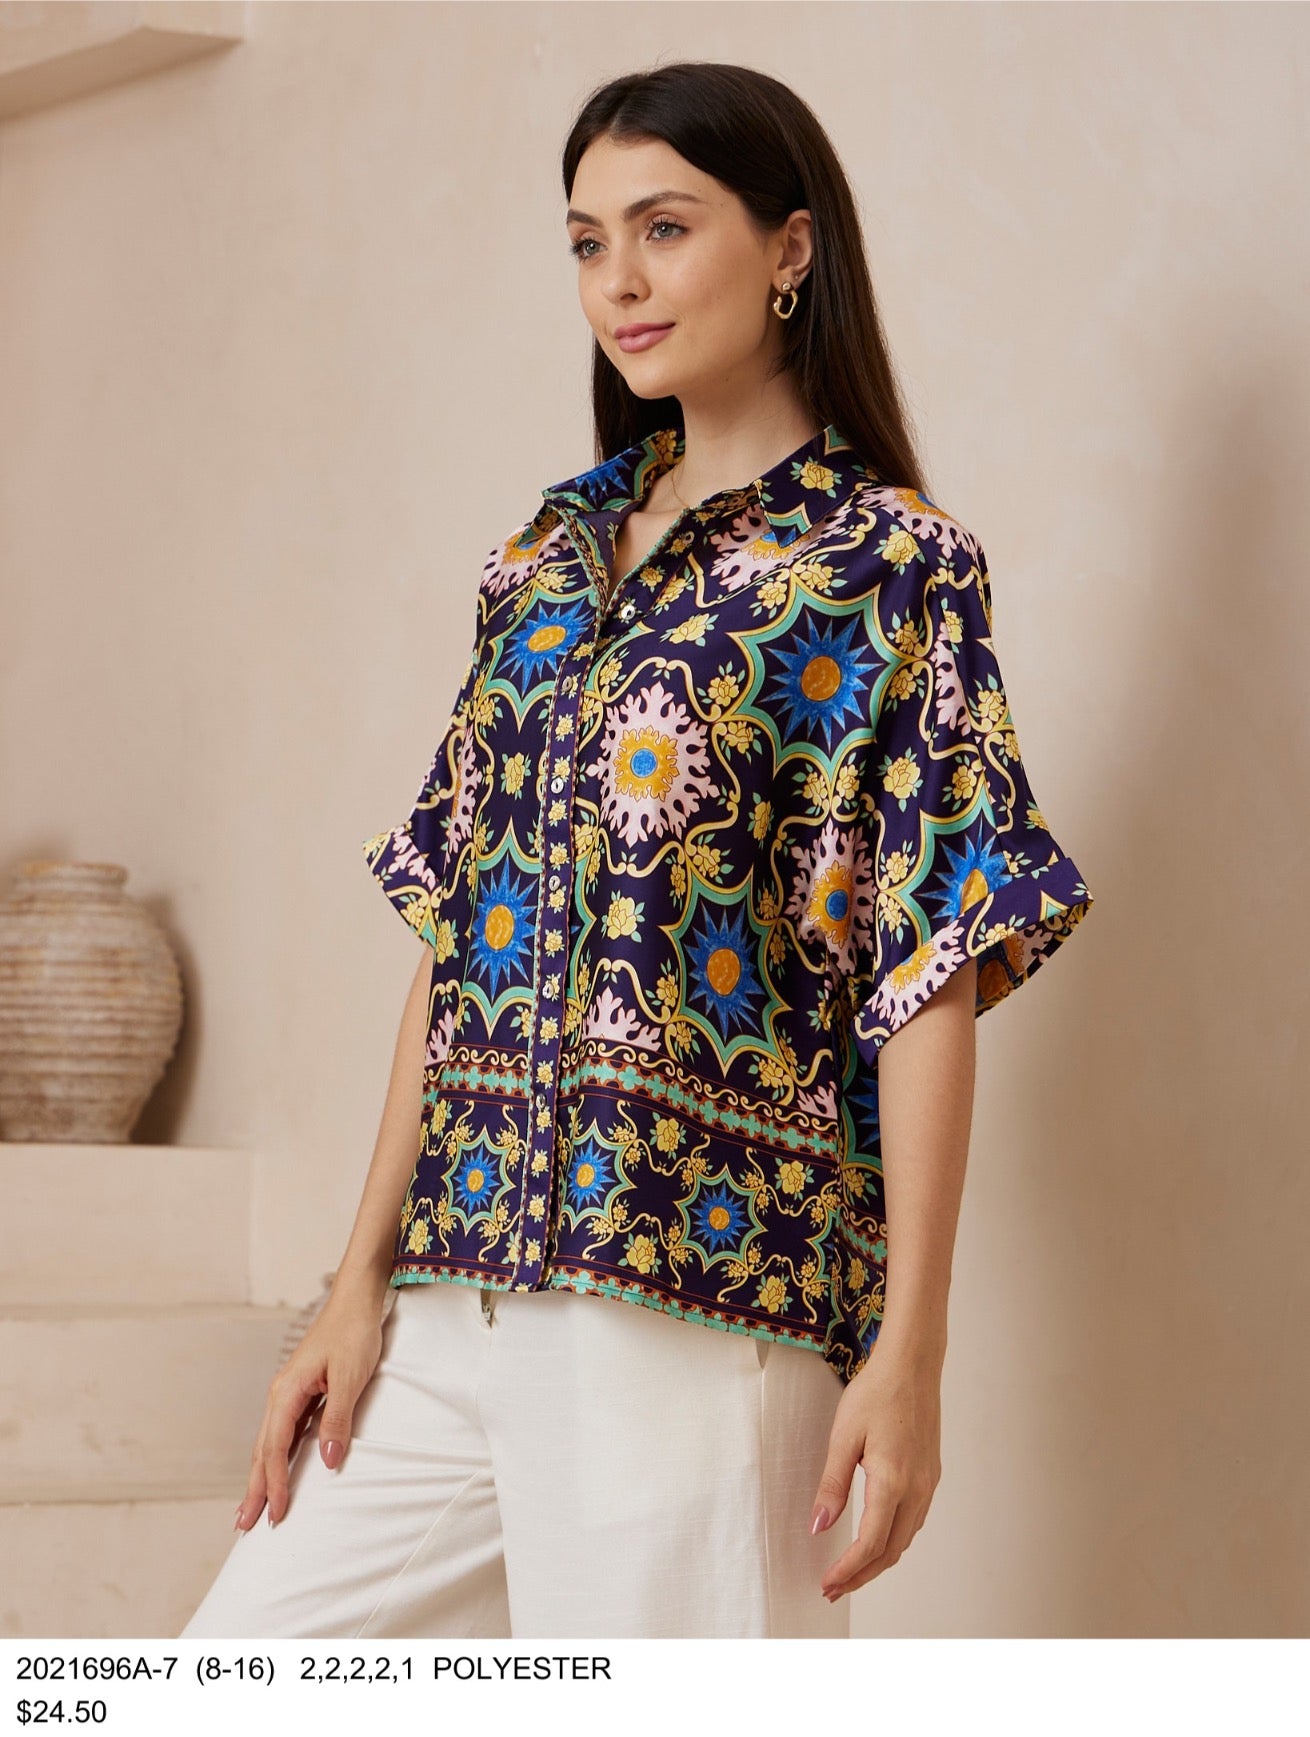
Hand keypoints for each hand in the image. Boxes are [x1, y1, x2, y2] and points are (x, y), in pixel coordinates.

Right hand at [233, 1291, 385, 1530]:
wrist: (356, 1300)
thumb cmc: (354, 1333)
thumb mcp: (351, 1376)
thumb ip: (338, 1418)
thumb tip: (328, 1461)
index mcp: (287, 1391)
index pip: (275, 1448)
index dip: (275, 1484)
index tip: (276, 1515)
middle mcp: (281, 1394)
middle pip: (262, 1450)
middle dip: (254, 1489)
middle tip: (243, 1527)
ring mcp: (289, 1393)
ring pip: (269, 1442)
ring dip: (261, 1475)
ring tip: (253, 1507)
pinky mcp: (301, 1392)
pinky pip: (283, 1432)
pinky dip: (276, 1456)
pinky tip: (278, 1470)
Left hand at [810, 1342, 942, 1600]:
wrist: (912, 1366)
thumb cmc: (876, 1393)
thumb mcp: (844, 1437)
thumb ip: (832, 1485)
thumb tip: (818, 1526)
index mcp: (893, 1482)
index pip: (870, 1544)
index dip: (847, 1570)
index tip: (826, 1583)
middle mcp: (917, 1489)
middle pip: (890, 1551)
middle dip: (861, 1576)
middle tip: (832, 1588)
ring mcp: (928, 1484)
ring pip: (905, 1539)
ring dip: (877, 1561)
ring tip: (849, 1571)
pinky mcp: (930, 1475)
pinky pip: (913, 1522)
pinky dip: (893, 1541)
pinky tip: (876, 1540)